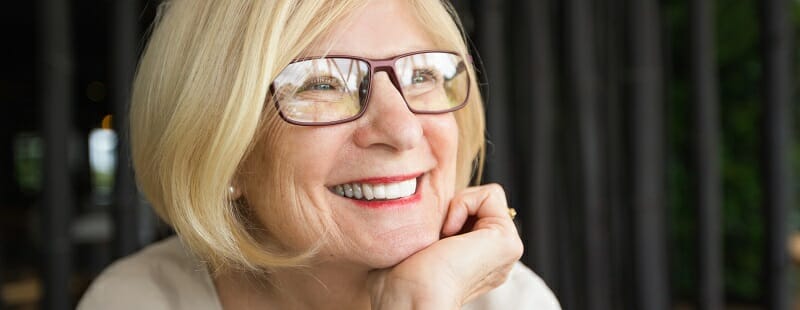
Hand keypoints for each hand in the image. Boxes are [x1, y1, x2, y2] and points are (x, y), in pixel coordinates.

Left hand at [368, 184, 522, 308]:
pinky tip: (448, 235)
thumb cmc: (397, 279)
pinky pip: (490, 195)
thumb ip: (427, 225)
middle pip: (477, 202)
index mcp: (475, 260)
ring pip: (485, 197)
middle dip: (450, 209)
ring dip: (454, 208)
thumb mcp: (412, 243)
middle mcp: (493, 258)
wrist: (407, 297)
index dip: (442, 213)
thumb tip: (416, 198)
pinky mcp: (509, 243)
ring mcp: (505, 252)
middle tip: (434, 237)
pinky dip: (462, 205)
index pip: (465, 211)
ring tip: (441, 237)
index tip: (427, 239)